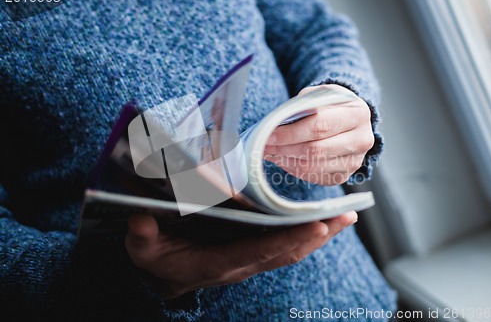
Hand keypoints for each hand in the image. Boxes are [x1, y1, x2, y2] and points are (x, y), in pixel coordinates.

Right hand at [125, 211, 357, 298]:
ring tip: (345, 217)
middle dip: (317, 236)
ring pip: (291, 250)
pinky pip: (285, 245)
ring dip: (319, 235)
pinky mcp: (253, 252)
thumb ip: (142, 238)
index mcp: (218, 262)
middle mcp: (241, 263)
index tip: (316, 226)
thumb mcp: (143, 251)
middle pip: (286, 252)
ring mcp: (250, 259)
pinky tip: (323, 222)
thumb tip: (141, 220)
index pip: (259, 252)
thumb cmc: (157, 261)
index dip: (287, 240)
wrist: (166, 277)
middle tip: (347, 216)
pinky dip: (306, 235)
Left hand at [264, 84, 373, 184]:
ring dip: (285, 160)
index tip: (268, 134)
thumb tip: (275, 125)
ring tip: (269, 152)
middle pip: (315, 150)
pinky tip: (282, 159)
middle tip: (262, 145)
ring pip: (312, 167)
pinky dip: (293, 168)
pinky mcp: (344, 175)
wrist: (350, 119)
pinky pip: (313, 177)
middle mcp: (362, 140)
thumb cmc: (330, 105)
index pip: (319, 126)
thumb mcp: (319, 95)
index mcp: (357, 114)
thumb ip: (300, 106)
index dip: (290, 133)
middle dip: (284, 148)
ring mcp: (355, 161)